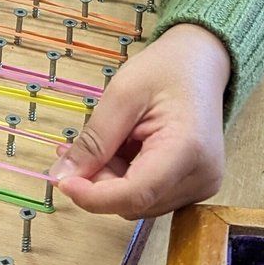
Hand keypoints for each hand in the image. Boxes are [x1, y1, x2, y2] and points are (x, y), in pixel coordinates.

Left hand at [49, 23, 229, 218]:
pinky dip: (125, 179)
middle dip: (98, 182)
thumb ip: (94, 139)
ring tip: (97, 145)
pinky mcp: (195, 185)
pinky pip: (150, 194)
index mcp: (187, 149)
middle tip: (71, 151)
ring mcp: (202, 185)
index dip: (93, 196)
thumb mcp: (122, 94)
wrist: (202, 62)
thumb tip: (62, 175)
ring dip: (110, 181)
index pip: (136, 193)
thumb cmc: (166, 69)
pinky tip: (115, 152)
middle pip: (135, 201)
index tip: (61, 180)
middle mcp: (202, 177)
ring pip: (139, 202)